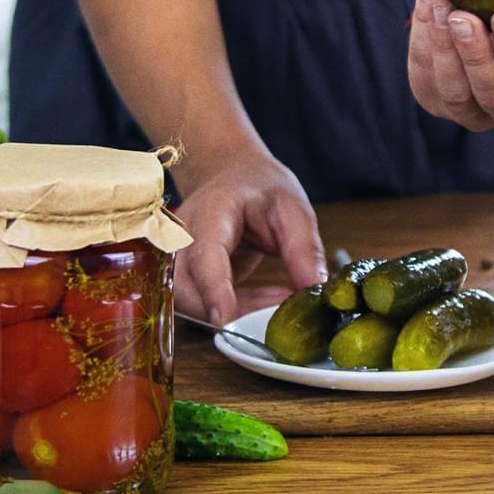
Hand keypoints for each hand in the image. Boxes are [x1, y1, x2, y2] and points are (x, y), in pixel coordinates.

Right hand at [172, 152, 326, 324]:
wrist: (232, 174)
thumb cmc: (258, 187)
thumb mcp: (291, 207)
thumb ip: (303, 248)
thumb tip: (314, 289)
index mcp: (209, 212)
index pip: (204, 256)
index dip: (213, 290)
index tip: (225, 319)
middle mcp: (183, 238)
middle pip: (187, 289)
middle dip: (231, 310)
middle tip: (280, 306)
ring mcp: (180, 259)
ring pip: (192, 303)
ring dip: (237, 312)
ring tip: (279, 298)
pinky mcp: (188, 276)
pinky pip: (205, 304)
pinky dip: (238, 309)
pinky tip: (268, 298)